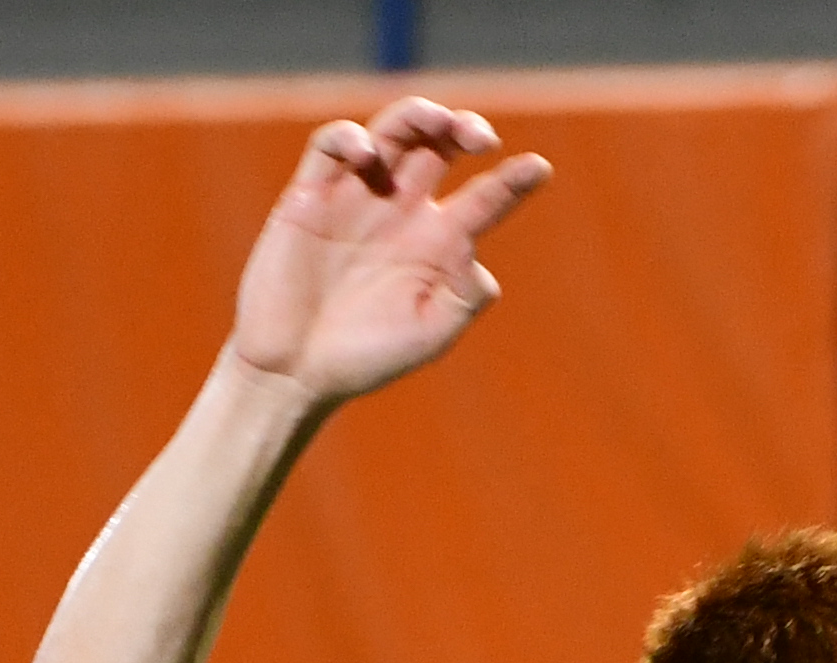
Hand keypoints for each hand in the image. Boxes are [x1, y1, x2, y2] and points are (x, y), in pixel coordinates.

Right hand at [227, 103, 549, 406]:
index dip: (513, 181)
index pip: (485, 198)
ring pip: (392, 132)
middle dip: (463, 128)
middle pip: (439, 146)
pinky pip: (329, 148)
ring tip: (435, 121)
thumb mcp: (430, 334)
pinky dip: (348, 138)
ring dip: (417, 116)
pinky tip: (366, 154)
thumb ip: (464, 297)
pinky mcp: (310, 195)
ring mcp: (357, 196)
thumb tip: (480, 259)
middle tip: (481, 138)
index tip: (538, 170)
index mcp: (439, 242)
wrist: (297, 371)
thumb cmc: (368, 357)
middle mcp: (402, 209)